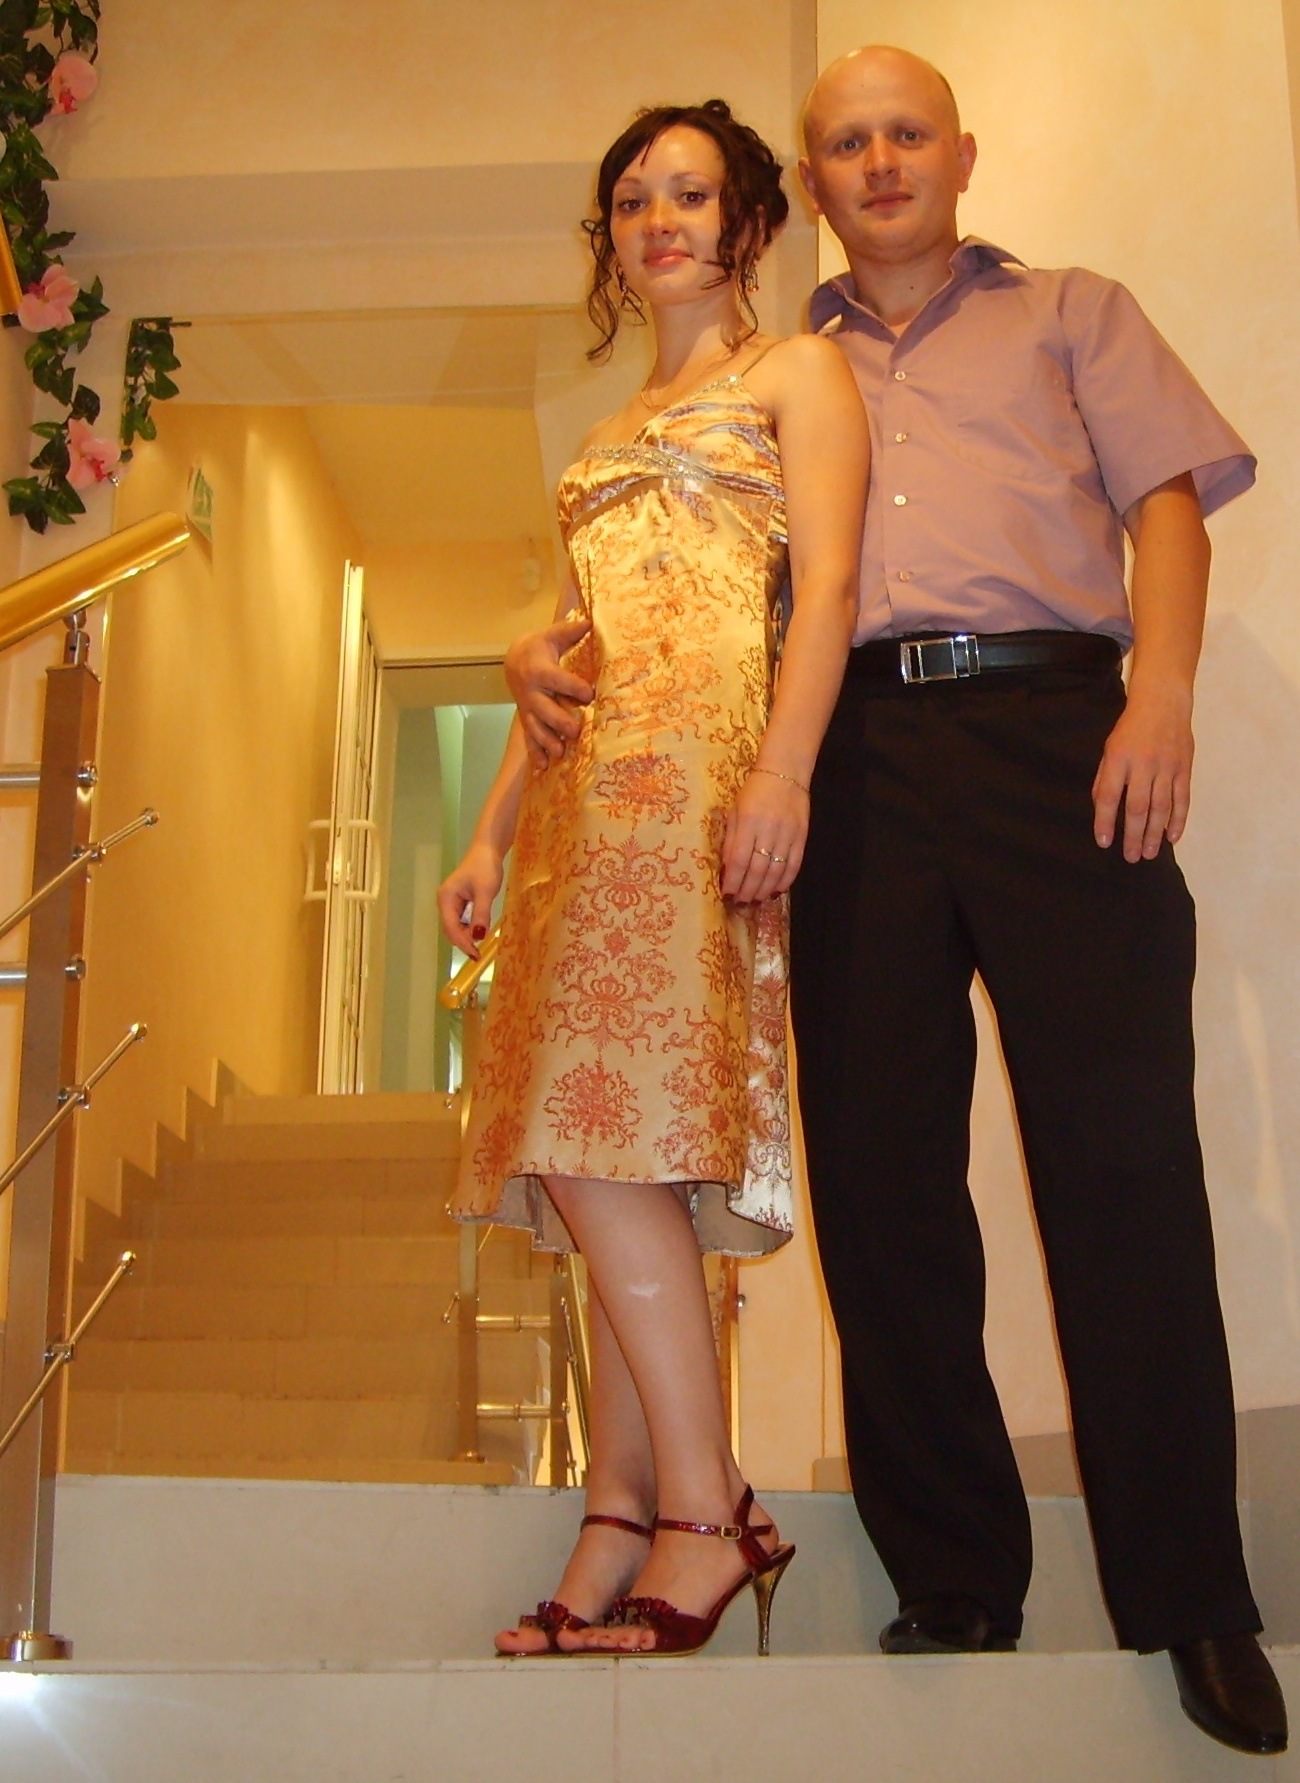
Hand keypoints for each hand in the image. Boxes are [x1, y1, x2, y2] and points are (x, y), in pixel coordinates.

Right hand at [438, 842, 503, 956]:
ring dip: (466, 936)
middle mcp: (445, 902)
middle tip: (479, 954)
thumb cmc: (485, 867)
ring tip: (480, 945)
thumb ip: (480, 914)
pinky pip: (461, 920)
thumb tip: (478, 937)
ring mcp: (451, 902)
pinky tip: (479, 931)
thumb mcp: (485, 891)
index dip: (463, 943)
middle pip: (450, 929)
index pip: (451, 928)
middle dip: (463, 942)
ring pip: (456, 926)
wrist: (487, 849)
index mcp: (446, 899)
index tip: (476, 955)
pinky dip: (469, 928)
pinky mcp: (459, 901)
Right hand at [505, 615, 594, 768]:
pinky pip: (530, 738)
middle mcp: (531, 692)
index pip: (557, 679)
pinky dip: (536, 753)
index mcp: (539, 670)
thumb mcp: (552, 636)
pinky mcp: (527, 719)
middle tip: (576, 731)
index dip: (574, 687)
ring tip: (560, 754)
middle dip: (558, 721)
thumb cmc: (539, 647)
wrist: (514, 659)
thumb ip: (570, 631)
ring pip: (535, 727)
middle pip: (544, 709)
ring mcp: (528, 708)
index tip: (590, 694)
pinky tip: (544, 767)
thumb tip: (592, 620)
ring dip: (547, 742)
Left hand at [720, 769, 808, 903]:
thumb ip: (731, 840)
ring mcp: (788, 835)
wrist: (785, 772)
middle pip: (758, 870)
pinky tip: (776, 891)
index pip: (740, 860)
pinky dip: (785, 881)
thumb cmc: (754, 791)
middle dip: (748, 890)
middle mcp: (768, 830)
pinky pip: (794, 865)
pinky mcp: (802, 837)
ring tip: (755, 900)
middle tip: (741, 903)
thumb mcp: (735, 811)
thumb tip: (728, 869)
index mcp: (748, 822)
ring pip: (776, 871)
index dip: (733, 881)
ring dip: (765, 890)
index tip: (727, 893)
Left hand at [1092, 679, 1193, 861]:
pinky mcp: (1185, 768)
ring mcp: (1167, 766)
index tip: (1104, 842)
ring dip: (1154, 834)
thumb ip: (1105, 778)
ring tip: (1148, 853)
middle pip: (1137, 807)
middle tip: (1130, 857)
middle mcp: (1143, 764)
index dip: (1104, 821)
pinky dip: (1178, 820)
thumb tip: (1102, 810)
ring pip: (1161, 807)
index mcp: (1118, 759)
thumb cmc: (1130, 728)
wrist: (1163, 702)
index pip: (1108, 796)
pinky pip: (1182, 799)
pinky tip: (1172, 838)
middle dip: (1132, 835)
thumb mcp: (1109, 748)